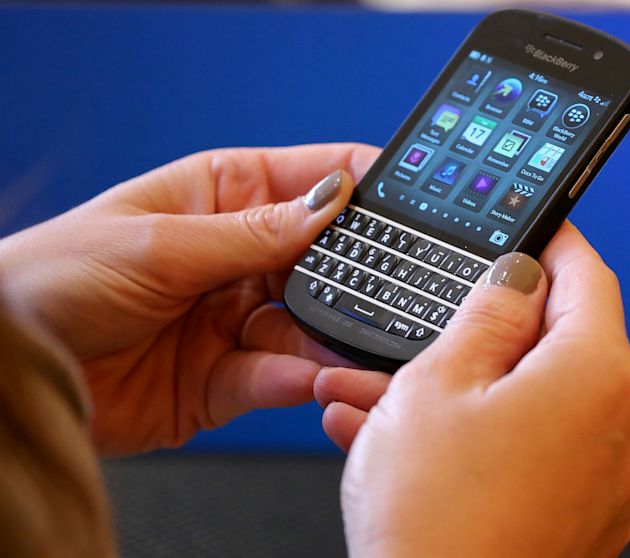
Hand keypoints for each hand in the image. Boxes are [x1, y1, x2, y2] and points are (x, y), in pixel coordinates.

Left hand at [0, 143, 380, 455]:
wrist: (11, 367)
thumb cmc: (51, 278)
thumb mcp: (159, 243)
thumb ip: (255, 232)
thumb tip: (333, 202)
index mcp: (223, 197)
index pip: (314, 181)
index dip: (366, 190)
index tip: (412, 206)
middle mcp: (238, 256)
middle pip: (327, 260)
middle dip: (364, 276)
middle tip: (400, 290)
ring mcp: (236, 318)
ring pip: (314, 324)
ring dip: (339, 339)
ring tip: (364, 350)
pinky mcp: (228, 377)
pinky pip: (282, 375)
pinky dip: (305, 379)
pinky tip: (318, 379)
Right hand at [315, 223, 629, 557]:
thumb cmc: (437, 520)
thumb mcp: (439, 383)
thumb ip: (488, 312)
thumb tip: (517, 275)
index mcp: (599, 376)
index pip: (589, 276)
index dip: (552, 244)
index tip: (530, 230)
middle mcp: (621, 427)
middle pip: (554, 345)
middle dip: (479, 336)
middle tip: (421, 335)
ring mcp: (607, 480)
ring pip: (529, 403)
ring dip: (460, 393)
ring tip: (377, 400)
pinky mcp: (583, 519)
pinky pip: (531, 453)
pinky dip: (479, 439)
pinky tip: (409, 445)